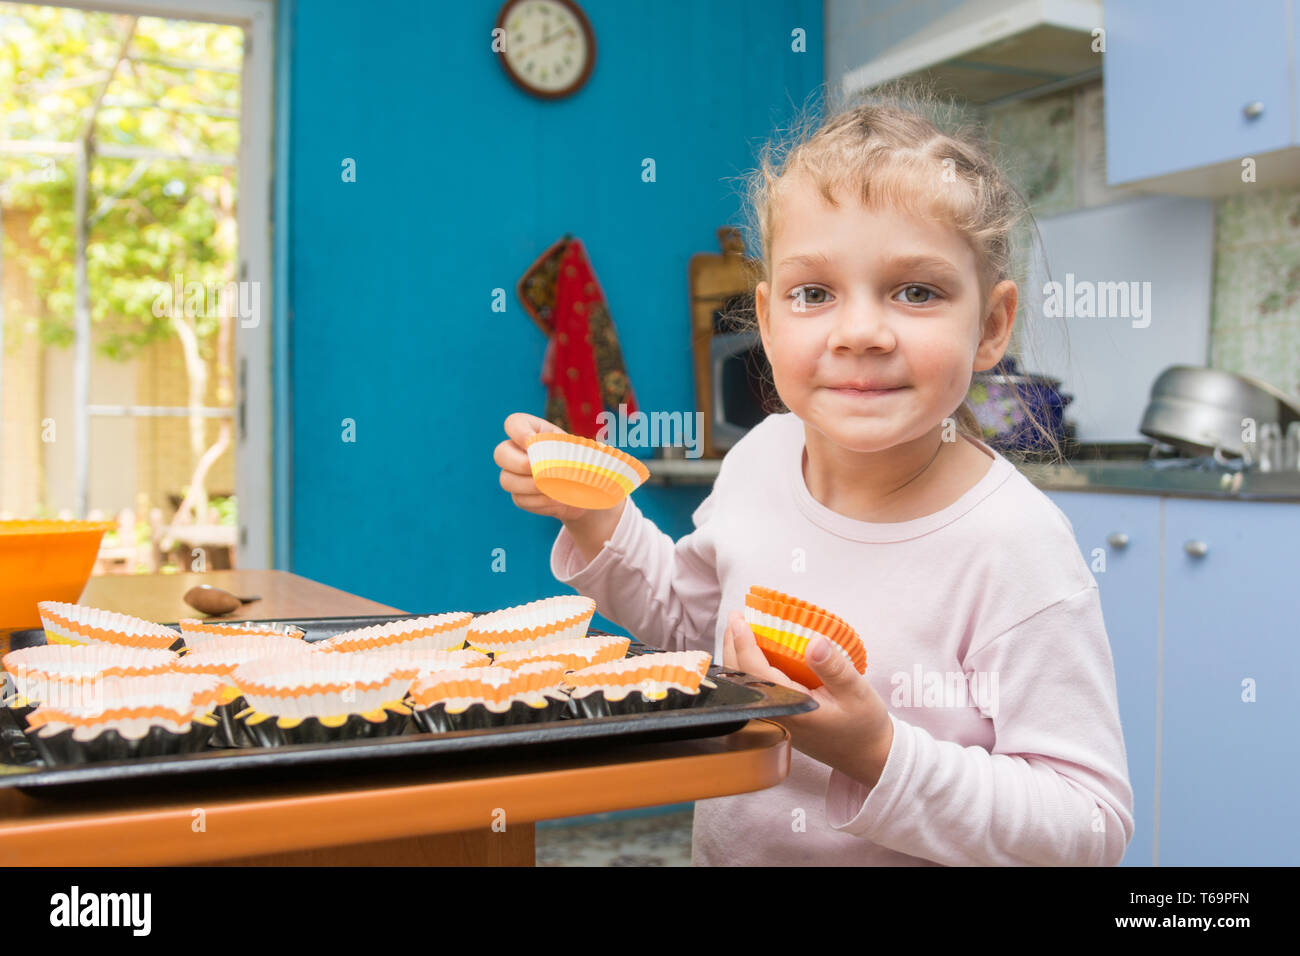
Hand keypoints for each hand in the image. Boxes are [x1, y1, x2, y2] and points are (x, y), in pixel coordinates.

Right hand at [494, 412, 591, 522]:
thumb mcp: (585, 451)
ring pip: (507, 480)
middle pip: (500, 453)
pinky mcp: (519, 496)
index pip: (513, 424)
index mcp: (534, 432)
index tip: (532, 443)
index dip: (518, 432)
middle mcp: (518, 452)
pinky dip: (539, 502)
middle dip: (518, 463)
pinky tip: (557, 501)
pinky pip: (520, 499)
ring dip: (531, 486)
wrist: (587, 489)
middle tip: (538, 471)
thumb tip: (570, 461)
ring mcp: (514, 475)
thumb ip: (574, 451)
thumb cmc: (585, 462)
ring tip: (554, 489)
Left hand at [724, 610, 893, 788]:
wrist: (868, 757)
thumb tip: (814, 641)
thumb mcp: (856, 691)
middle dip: (733, 646)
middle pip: (741, 679)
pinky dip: (749, 670)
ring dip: (738, 657)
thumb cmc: (864, 725)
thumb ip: (833, 667)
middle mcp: (777, 716)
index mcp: (792, 708)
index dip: (744, 644)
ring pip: (745, 687)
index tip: (739, 620)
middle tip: (735, 617)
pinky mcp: (780, 721)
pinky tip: (755, 654)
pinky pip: (756, 691)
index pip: (756, 673)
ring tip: (739, 630)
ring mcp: (775, 721)